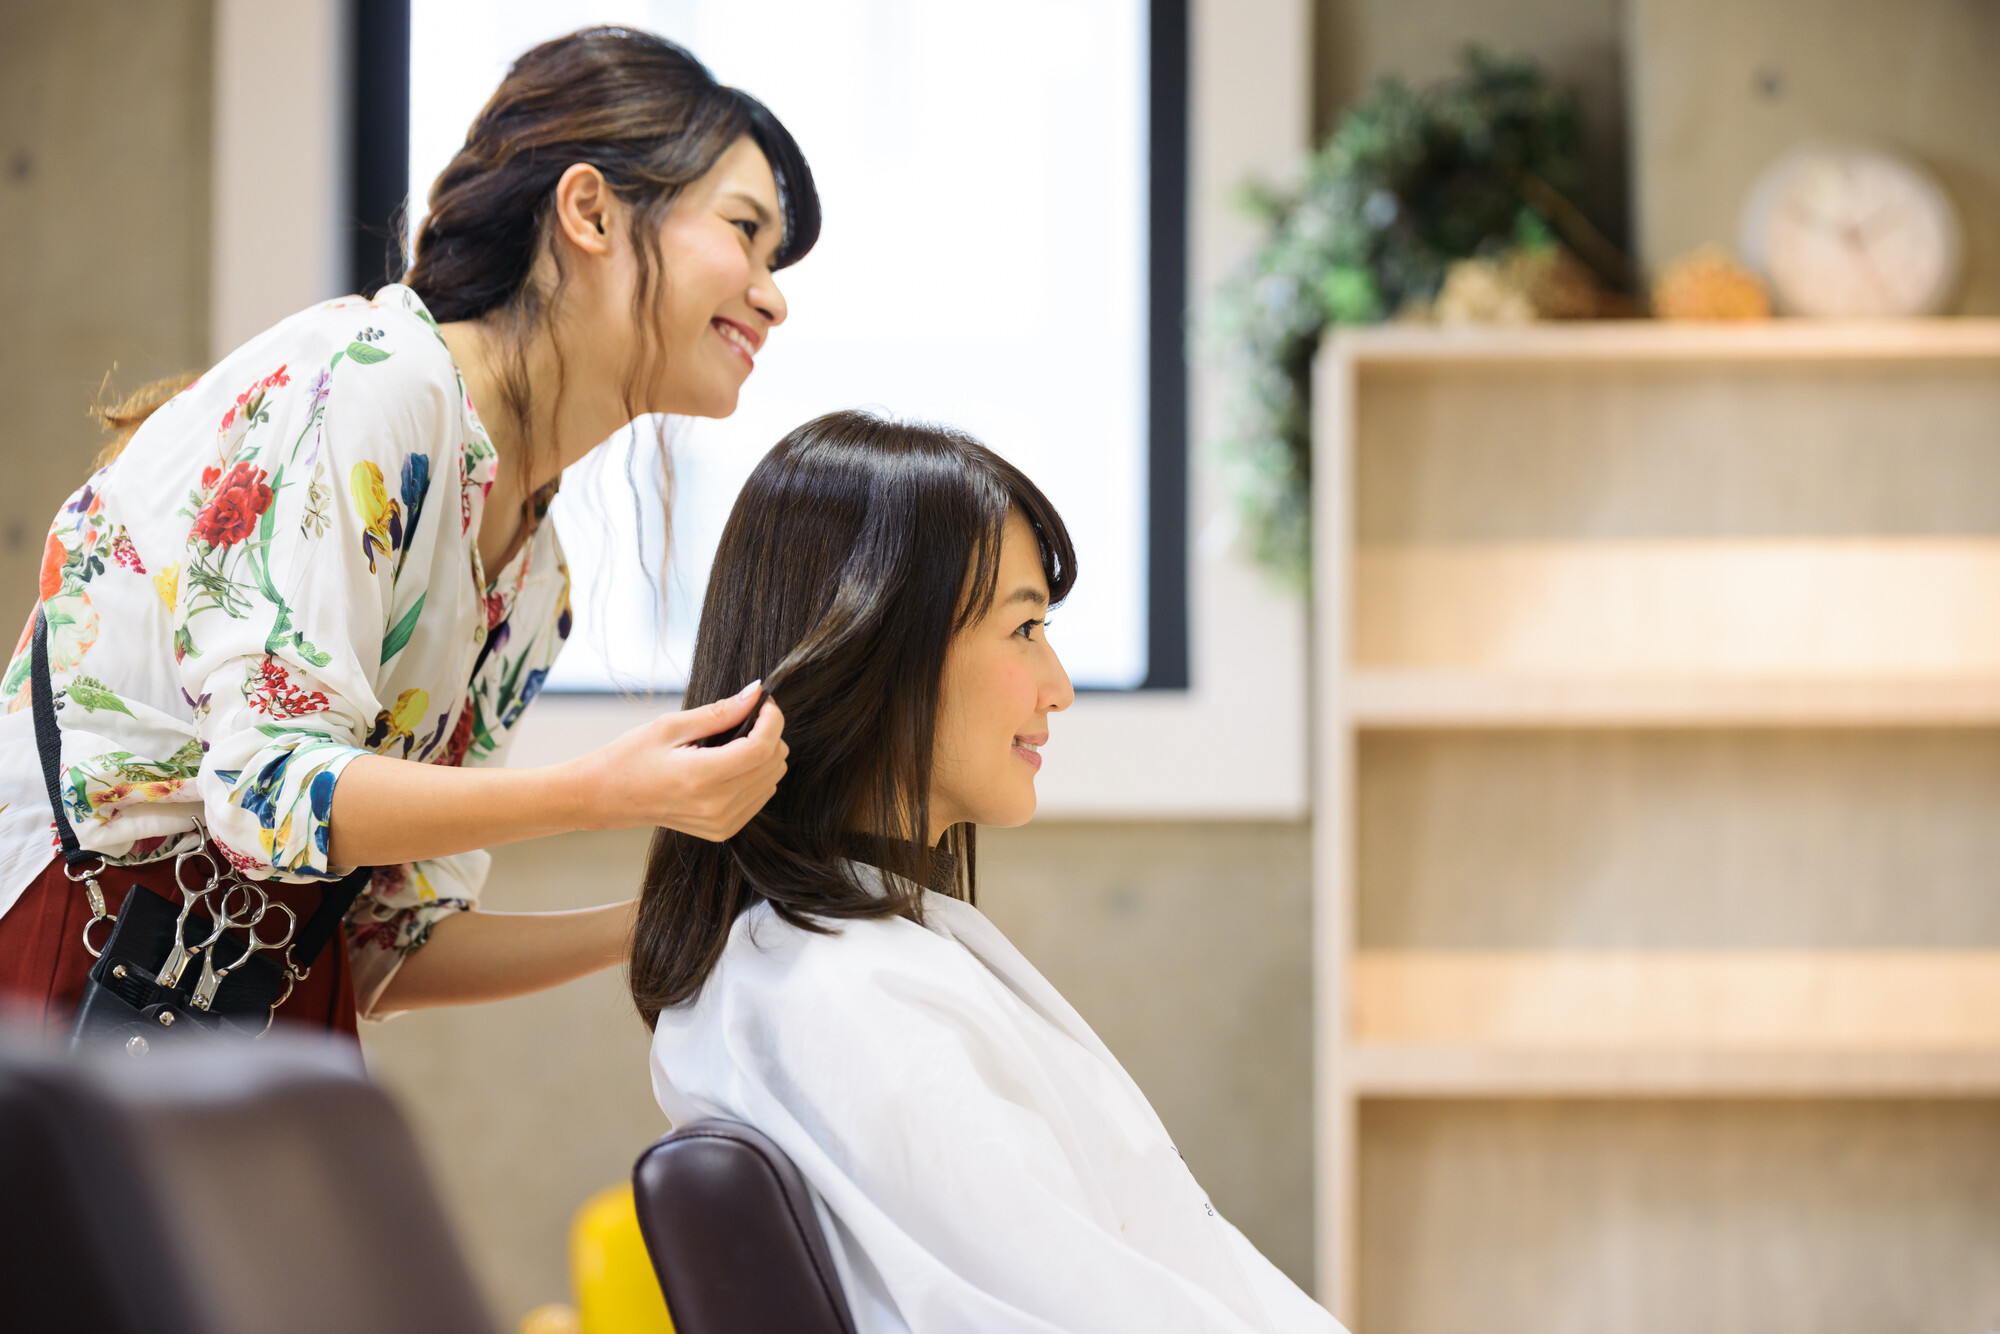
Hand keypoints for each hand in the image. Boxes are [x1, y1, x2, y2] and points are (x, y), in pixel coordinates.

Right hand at [566, 681, 788, 839]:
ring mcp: (721, 822)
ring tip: (733, 742)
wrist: (606, 797)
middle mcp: (716, 806)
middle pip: (773, 764)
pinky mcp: (723, 829)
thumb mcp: (670, 726)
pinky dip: (756, 775)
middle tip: (745, 717)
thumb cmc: (631, 758)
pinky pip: (760, 797)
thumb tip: (755, 694)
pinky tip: (731, 764)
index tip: (764, 703)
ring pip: (772, 780)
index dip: (772, 720)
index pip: (761, 748)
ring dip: (764, 755)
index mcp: (701, 777)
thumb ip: (719, 713)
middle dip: (769, 734)